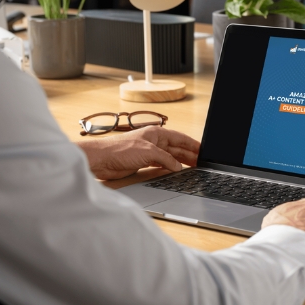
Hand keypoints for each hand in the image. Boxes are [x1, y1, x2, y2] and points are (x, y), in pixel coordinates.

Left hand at [76, 126, 199, 179]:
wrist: (101, 160)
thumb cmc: (119, 149)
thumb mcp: (148, 152)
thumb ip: (166, 159)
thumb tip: (178, 166)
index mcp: (156, 133)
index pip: (180, 138)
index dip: (192, 144)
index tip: (202, 150)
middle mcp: (154, 141)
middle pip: (176, 148)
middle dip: (189, 154)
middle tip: (200, 162)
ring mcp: (148, 152)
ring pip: (170, 157)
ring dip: (180, 162)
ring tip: (192, 167)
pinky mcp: (143, 162)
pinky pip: (161, 164)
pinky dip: (169, 167)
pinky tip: (176, 171)